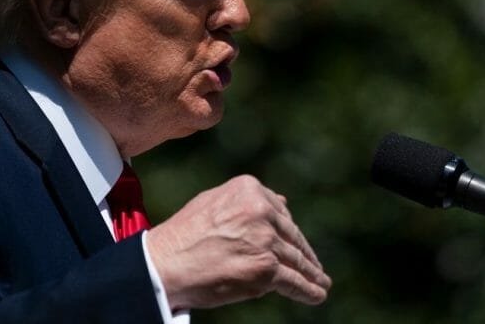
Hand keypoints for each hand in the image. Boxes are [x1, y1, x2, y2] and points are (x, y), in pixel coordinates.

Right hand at [145, 174, 331, 309]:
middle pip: (291, 236)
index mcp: (250, 190)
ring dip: (312, 274)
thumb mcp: (214, 202)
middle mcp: (261, 211)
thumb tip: (283, 202)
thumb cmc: (183, 236)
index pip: (281, 213)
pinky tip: (317, 294)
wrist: (163, 264)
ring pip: (296, 260)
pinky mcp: (265, 269)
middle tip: (315, 267)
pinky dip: (308, 290)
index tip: (298, 245)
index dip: (290, 233)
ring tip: (321, 282)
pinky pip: (294, 281)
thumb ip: (249, 202)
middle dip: (305, 254)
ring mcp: (265, 240)